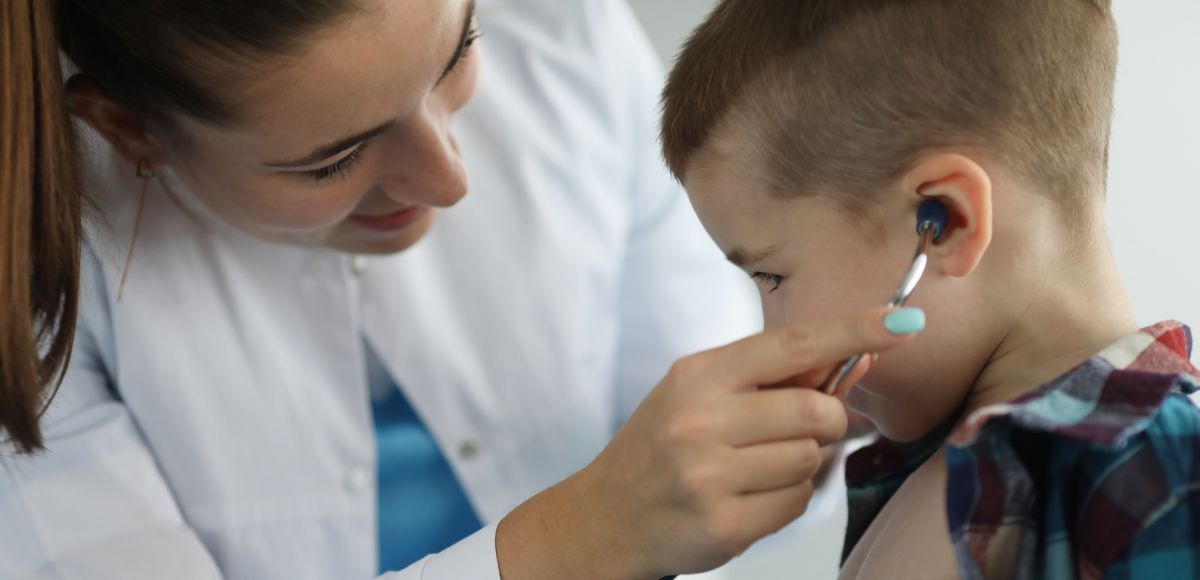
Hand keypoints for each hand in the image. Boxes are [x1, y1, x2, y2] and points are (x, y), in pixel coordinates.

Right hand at [497, 307, 921, 578]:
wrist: (603, 517)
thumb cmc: (659, 450)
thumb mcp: (697, 396)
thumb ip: (767, 379)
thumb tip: (852, 364)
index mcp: (699, 375)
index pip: (793, 344)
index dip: (854, 332)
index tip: (903, 323)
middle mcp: (702, 419)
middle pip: (816, 409)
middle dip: (824, 422)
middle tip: (795, 432)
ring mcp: (710, 473)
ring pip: (811, 459)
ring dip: (801, 465)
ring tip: (755, 470)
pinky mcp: (723, 522)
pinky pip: (796, 502)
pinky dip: (786, 500)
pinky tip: (748, 498)